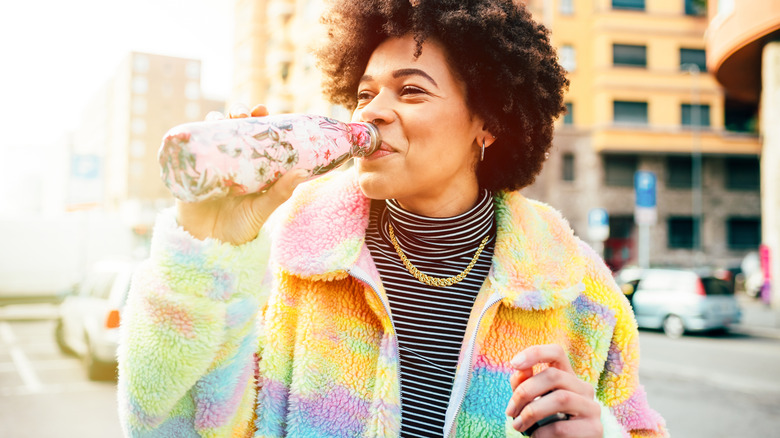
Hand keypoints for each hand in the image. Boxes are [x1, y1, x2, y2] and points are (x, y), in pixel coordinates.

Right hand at [177, 104, 307, 244]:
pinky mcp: (188, 173)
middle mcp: (230, 161)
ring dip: (214, 121)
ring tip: (221, 119)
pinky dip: (190, 138)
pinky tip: (194, 130)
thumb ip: (280, 192)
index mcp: (251, 166)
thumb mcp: (262, 209)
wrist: (209, 249)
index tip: (263, 109)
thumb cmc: (239, 228)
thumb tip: (303, 172)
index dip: (258, 120)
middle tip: (241, 113)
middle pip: (232, 128)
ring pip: (210, 134)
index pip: (255, 136)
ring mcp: (209, 164)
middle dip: (236, 114)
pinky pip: (187, 152)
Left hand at [505, 345, 601, 436]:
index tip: (513, 363)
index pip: (557, 352)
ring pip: (561, 398)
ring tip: (517, 425)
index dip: (535, 353)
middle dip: (525, 391)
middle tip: (510, 411)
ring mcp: (592, 408)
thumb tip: (519, 369)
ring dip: (531, 412)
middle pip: (554, 375)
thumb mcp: (532, 401)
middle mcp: (584, 388)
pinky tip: (534, 437)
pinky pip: (561, 427)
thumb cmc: (546, 422)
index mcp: (568, 377)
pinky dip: (540, 433)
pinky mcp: (594, 429)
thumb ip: (524, 384)